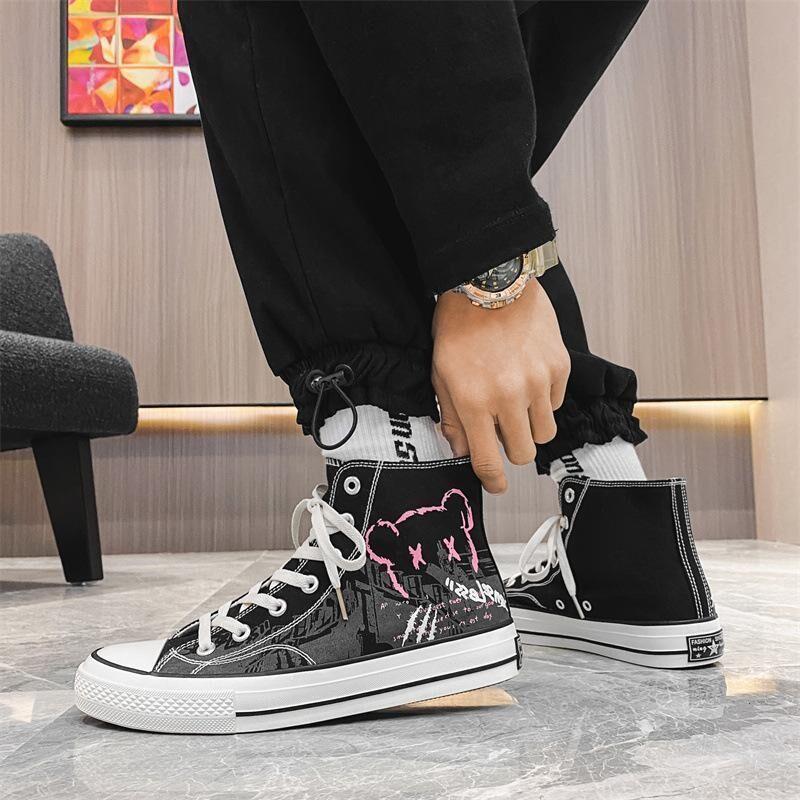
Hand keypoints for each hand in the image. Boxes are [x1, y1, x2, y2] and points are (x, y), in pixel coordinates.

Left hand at [431, 280, 569, 493]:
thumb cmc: (459, 326)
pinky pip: (556, 403)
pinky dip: (543, 399)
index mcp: (474, 402)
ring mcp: (538, 383)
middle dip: (510, 449)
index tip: (497, 485)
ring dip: (529, 426)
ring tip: (516, 402)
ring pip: (543, 432)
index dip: (493, 480)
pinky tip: (528, 376)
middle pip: (522, 453)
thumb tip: (462, 451)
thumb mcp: (441, 373)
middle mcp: (508, 397)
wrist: (491, 281)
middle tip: (501, 431)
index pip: (488, 460)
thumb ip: (452, 417)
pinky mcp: (559, 367)